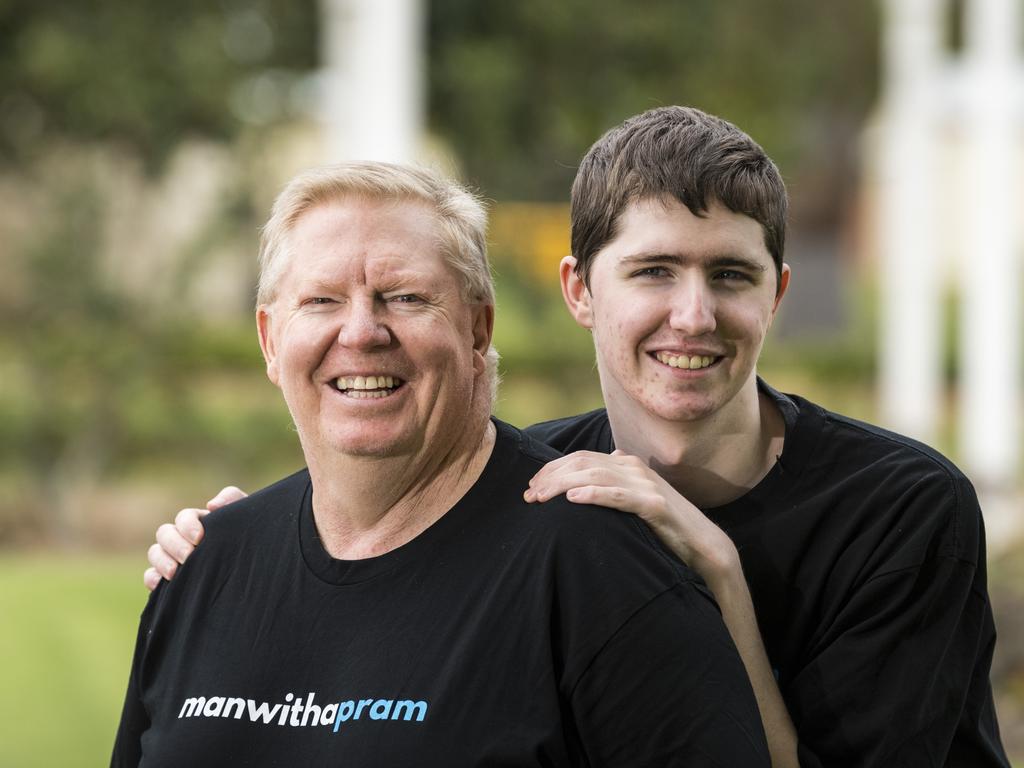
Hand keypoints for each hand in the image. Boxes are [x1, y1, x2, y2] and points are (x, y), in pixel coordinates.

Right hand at [142, 486, 247, 589]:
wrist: (260, 564)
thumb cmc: (252, 536)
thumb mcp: (247, 515)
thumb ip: (233, 499)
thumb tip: (211, 505)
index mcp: (200, 521)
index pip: (184, 517)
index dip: (187, 525)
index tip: (200, 538)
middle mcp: (184, 538)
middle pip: (164, 533)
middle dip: (173, 544)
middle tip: (188, 557)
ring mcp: (175, 558)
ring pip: (155, 552)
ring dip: (161, 561)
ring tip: (174, 573)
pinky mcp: (172, 579)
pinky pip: (151, 576)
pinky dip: (152, 578)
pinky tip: (162, 585)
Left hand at [524, 450, 738, 580]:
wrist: (702, 544)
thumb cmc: (662, 525)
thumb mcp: (634, 498)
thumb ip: (614, 483)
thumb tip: (589, 476)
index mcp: (627, 463)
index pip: (580, 458)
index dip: (552, 470)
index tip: (531, 487)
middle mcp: (634, 468)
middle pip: (582, 463)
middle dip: (551, 478)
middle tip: (529, 496)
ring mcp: (645, 484)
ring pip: (595, 476)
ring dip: (563, 485)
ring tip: (541, 498)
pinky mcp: (655, 504)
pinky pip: (619, 496)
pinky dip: (594, 494)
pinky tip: (574, 499)